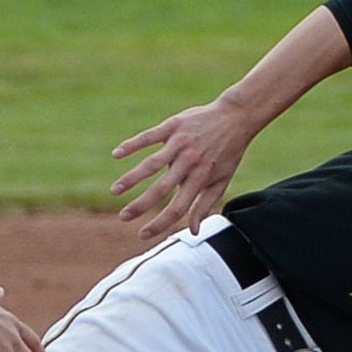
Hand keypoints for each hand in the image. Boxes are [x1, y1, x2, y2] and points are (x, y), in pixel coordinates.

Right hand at [110, 96, 253, 237]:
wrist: (236, 117)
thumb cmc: (229, 151)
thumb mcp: (222, 180)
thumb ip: (204, 205)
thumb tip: (193, 231)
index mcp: (200, 178)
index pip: (177, 208)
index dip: (160, 223)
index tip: (143, 234)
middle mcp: (188, 163)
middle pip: (161, 189)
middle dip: (140, 206)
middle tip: (123, 217)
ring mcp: (179, 144)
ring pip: (151, 164)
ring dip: (131, 178)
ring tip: (115, 191)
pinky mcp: (173, 126)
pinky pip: (149, 137)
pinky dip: (132, 145)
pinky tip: (116, 154)